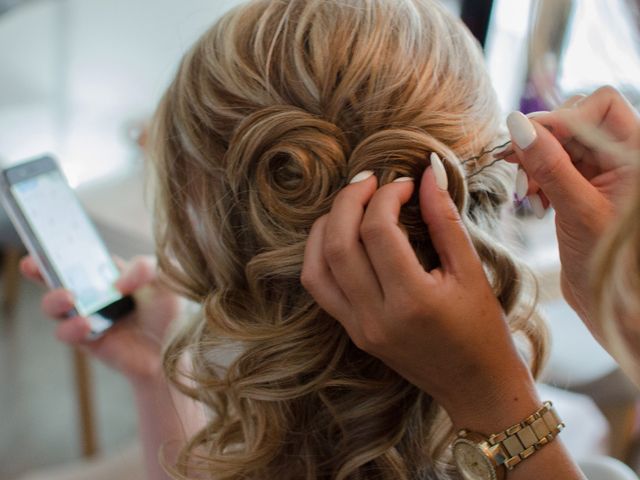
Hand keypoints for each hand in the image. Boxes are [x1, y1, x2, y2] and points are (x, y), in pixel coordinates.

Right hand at [21, 255, 181, 383]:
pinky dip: (72, 327)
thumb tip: (117, 282)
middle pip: (58, 278)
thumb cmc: (171, 311)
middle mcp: (94, 293)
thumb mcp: (165, 279)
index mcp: (110, 272)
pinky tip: (86, 323)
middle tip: (33, 264)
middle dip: (41, 269)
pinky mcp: (88, 341)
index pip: (81, 256)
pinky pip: (68, 333)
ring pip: (55, 307)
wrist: (177, 350)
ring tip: (68, 297)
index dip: (61, 247)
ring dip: (54, 299)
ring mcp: (88, 316)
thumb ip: (144, 268)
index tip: (47, 240)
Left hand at [302, 167, 539, 429]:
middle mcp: (376, 316)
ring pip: (317, 266)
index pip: (377, 231)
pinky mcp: (353, 332)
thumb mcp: (471, 272)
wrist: (475, 386)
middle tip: (369, 180)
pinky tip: (340, 235)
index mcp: (413, 300)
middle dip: (348, 200)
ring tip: (351, 204)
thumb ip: (445, 220)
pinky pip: (319, 287)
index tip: (405, 183)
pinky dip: (320, 254)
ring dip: (326, 226)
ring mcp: (359, 328)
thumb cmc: (484, 330)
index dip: (387, 195)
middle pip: (339, 243)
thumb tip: (428, 173)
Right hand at [506, 86, 639, 336]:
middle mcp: (621, 158)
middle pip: (574, 123)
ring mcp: (601, 173)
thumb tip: (518, 124)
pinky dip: (537, 179)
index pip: (601, 105)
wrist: (610, 304)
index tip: (531, 141)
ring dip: (535, 163)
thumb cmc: (610, 264)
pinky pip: (552, 167)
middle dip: (542, 143)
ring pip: (558, 145)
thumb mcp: (578, 210)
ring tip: (527, 194)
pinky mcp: (581, 189)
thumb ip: (550, 164)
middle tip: (516, 167)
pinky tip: (534, 201)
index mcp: (636, 155)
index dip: (563, 117)